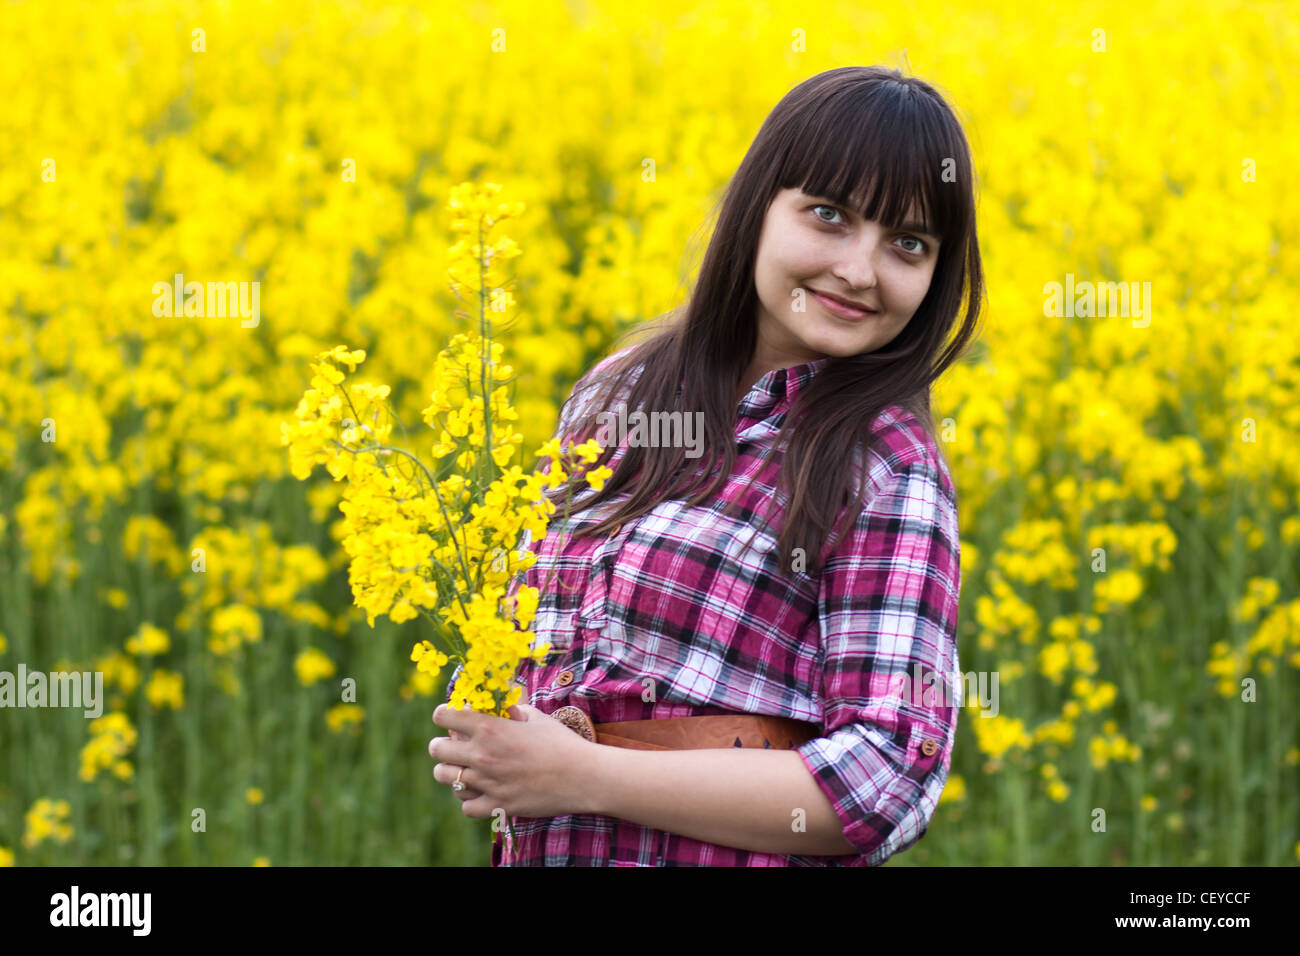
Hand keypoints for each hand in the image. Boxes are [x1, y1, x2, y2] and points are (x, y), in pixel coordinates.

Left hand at [429, 702, 599, 818]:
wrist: (582, 776)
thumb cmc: (561, 742)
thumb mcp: (535, 717)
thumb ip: (512, 711)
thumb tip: (501, 707)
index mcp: (490, 728)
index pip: (444, 716)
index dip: (443, 715)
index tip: (449, 718)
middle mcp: (481, 755)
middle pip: (436, 749)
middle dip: (442, 745)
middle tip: (454, 746)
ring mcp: (487, 783)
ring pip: (444, 777)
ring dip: (452, 772)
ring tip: (465, 770)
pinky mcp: (496, 806)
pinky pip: (465, 806)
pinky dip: (470, 800)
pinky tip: (481, 793)